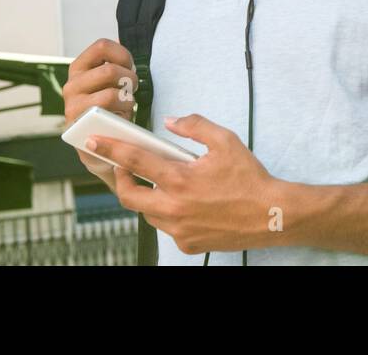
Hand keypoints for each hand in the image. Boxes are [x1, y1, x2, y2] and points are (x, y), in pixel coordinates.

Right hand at [63, 38, 139, 181]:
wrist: (99, 143)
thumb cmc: (108, 107)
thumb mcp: (108, 81)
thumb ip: (113, 64)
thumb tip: (120, 45)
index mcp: (78, 68)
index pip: (102, 46)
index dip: (123, 55)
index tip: (130, 67)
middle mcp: (71, 85)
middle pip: (110, 71)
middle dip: (130, 80)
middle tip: (131, 90)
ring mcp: (73, 107)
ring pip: (111, 94)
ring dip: (127, 101)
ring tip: (126, 106)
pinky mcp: (79, 127)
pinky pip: (108, 118)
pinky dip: (121, 115)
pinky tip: (121, 118)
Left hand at [87, 113, 282, 254]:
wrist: (271, 215)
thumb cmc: (250, 179)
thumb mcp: (226, 141)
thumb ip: (195, 126)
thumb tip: (171, 122)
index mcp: (180, 179)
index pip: (135, 161)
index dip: (112, 150)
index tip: (96, 143)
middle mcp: (174, 207)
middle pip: (129, 195)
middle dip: (121, 179)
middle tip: (125, 167)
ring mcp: (178, 229)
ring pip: (147, 212)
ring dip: (148, 196)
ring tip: (164, 184)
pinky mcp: (187, 244)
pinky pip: (166, 227)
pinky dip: (168, 212)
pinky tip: (185, 203)